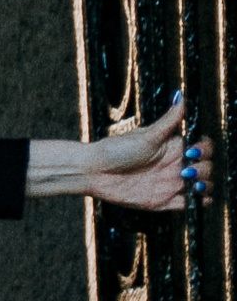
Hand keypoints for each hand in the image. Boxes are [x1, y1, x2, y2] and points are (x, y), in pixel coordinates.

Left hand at [33, 95, 216, 209]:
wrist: (93, 171)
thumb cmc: (116, 149)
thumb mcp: (146, 135)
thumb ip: (168, 121)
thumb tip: (181, 95)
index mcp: (173, 149)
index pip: (203, 149)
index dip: (205, 150)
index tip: (193, 151)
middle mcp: (174, 166)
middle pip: (206, 168)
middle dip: (204, 169)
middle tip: (187, 170)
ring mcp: (170, 184)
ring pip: (201, 186)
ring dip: (204, 185)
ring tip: (193, 184)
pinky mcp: (162, 201)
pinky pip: (187, 205)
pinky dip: (198, 203)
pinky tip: (198, 198)